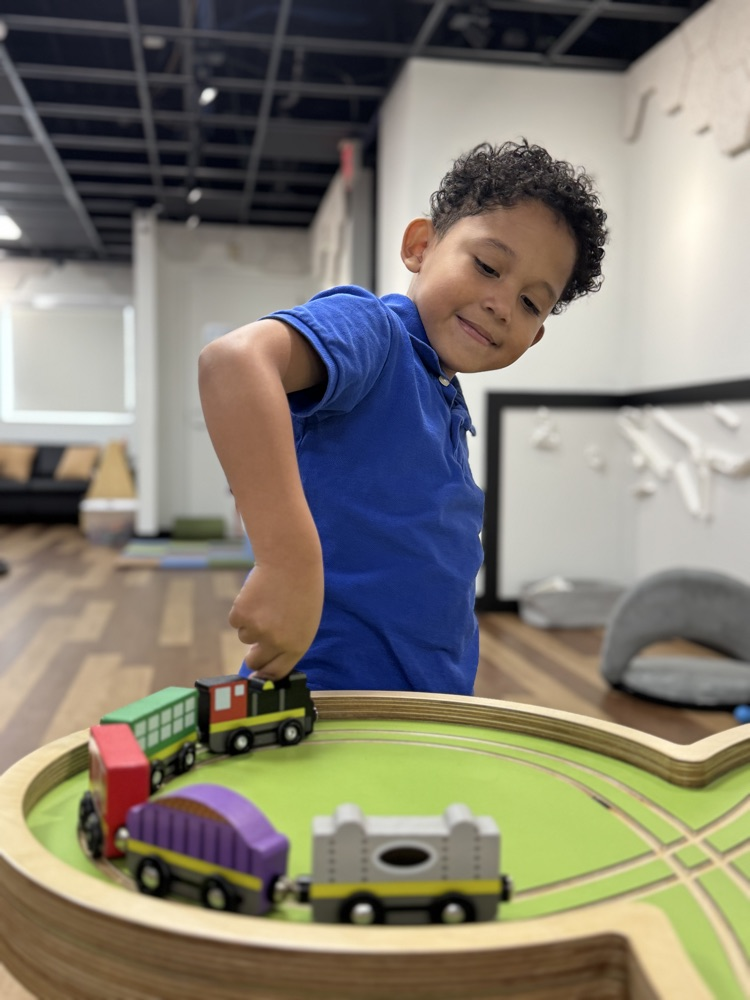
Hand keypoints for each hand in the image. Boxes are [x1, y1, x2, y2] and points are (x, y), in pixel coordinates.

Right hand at [228, 557, 323, 681]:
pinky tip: (256, 595)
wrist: (290, 561)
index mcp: (297, 646)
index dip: (264, 675)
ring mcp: (258, 630)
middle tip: (255, 641)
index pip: (276, 673)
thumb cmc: (301, 589)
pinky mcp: (241, 616)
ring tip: (266, 603)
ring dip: (250, 624)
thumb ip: (289, 642)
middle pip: (255, 661)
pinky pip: (235, 621)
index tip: (257, 675)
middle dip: (252, 655)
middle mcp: (277, 642)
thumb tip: (268, 659)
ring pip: (244, 636)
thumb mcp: (305, 621)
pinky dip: (241, 610)